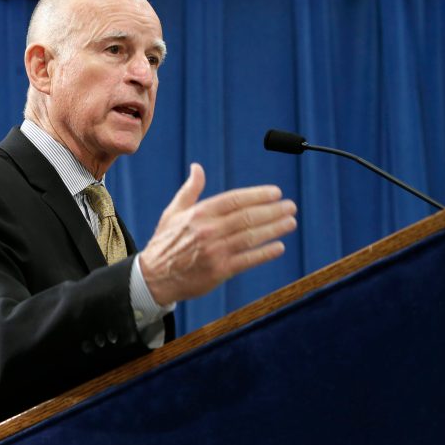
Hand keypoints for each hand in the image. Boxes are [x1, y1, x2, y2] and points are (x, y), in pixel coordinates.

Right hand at [139, 163, 296, 305]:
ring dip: (274, 229)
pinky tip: (279, 247)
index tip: (275, 192)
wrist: (154, 277)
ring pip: (251, 237)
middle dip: (272, 210)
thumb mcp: (173, 212)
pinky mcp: (219, 271)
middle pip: (247, 217)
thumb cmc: (165, 242)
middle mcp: (208, 231)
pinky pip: (247, 260)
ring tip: (290, 222)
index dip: (257, 195)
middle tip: (290, 206)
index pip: (234, 199)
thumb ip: (190, 190)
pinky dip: (265, 253)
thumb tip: (197, 167)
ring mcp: (215, 251)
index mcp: (198, 214)